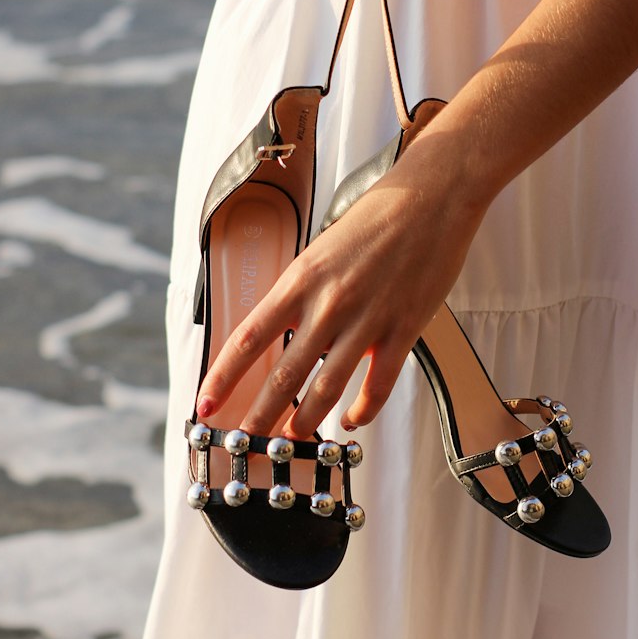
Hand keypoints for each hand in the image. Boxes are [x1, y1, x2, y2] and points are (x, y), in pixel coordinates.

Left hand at [195, 136, 486, 439]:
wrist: (432, 197)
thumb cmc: (376, 216)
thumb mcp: (322, 249)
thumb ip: (303, 290)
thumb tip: (283, 328)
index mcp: (300, 280)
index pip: (247, 339)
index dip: (222, 378)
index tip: (206, 404)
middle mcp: (327, 304)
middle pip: (282, 376)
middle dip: (259, 416)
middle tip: (246, 441)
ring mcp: (367, 320)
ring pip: (326, 390)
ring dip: (306, 421)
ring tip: (294, 438)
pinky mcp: (403, 330)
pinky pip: (377, 385)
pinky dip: (362, 410)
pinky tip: (352, 420)